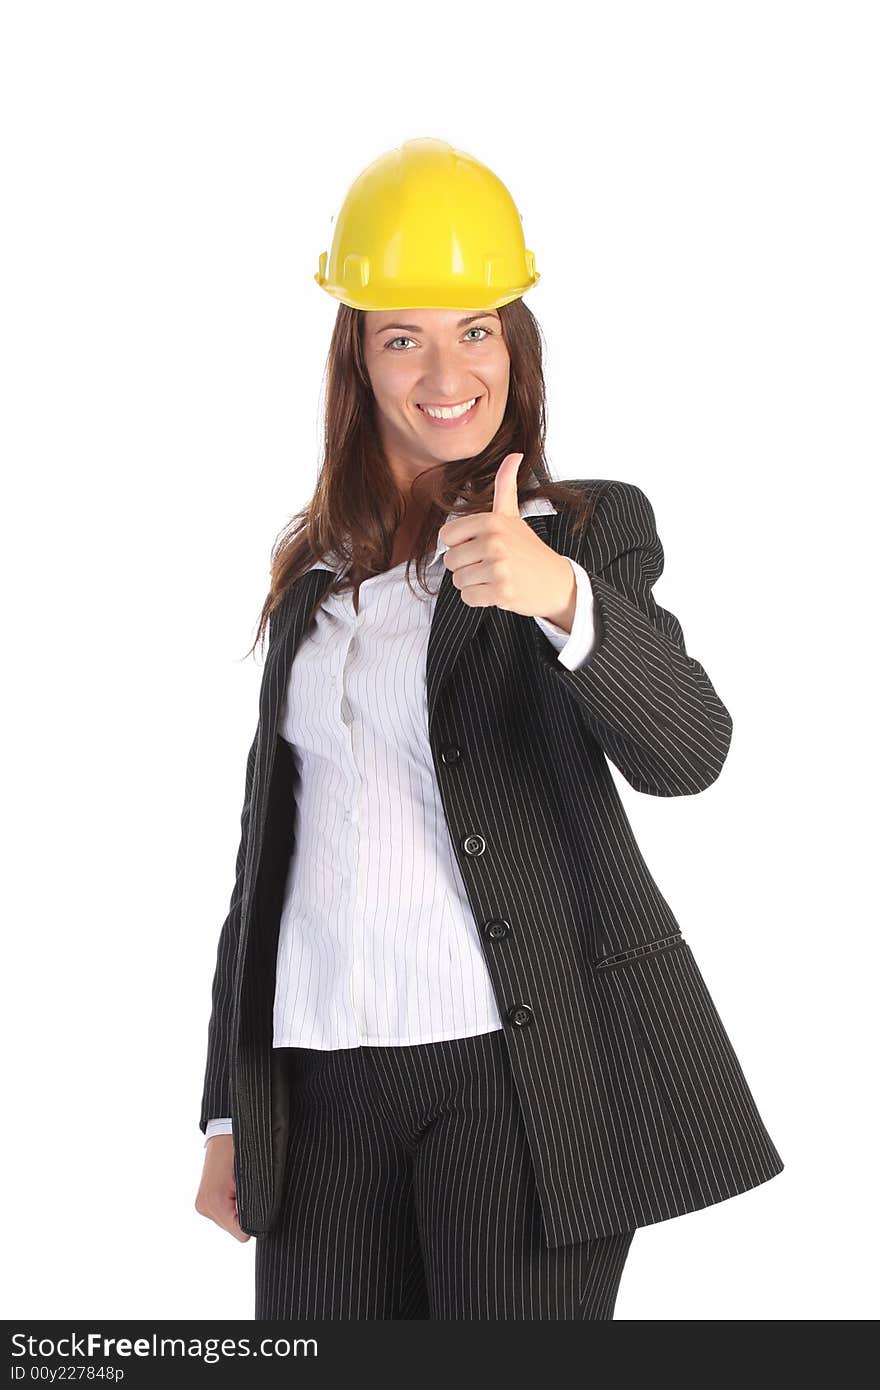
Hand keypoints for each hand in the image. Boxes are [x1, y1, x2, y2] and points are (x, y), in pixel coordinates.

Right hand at [194, 1134, 250, 1242]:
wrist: (225, 1130)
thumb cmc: (242, 1148)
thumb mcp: (253, 1177)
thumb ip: (255, 1204)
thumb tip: (261, 1224)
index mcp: (216, 1202)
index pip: (242, 1234)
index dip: (255, 1222)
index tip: (260, 1203)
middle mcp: (205, 1207)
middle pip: (235, 1229)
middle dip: (246, 1213)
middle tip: (251, 1189)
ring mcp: (202, 1204)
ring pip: (229, 1221)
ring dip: (239, 1208)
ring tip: (241, 1185)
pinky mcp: (203, 1201)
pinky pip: (223, 1212)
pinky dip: (232, 1204)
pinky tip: (234, 1187)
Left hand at [437, 452, 574, 624]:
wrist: (556, 582)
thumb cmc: (529, 550)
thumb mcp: (513, 515)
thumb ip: (505, 485)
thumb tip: (514, 454)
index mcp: (491, 521)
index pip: (446, 536)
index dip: (459, 545)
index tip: (479, 547)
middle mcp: (494, 541)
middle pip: (450, 561)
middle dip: (466, 567)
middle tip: (490, 566)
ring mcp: (498, 567)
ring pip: (458, 581)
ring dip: (473, 584)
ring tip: (495, 577)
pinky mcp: (501, 591)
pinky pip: (468, 598)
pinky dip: (479, 599)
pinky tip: (497, 591)